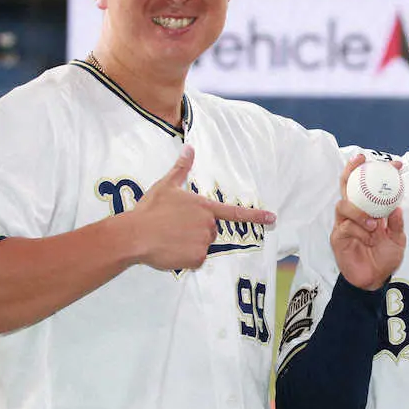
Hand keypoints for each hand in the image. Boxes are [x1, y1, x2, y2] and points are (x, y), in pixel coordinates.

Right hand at [126, 145, 275, 270]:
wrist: (136, 235)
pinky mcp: (196, 259)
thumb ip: (181, 168)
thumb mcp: (166, 185)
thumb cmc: (151, 209)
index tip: (272, 218)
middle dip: (196, 230)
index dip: (255, 215)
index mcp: (204, 207)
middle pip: (210, 231)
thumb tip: (189, 148)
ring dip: (189, 244)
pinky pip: (195, 260)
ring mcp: (204, 243)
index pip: (234, 212)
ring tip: (169, 238)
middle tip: (174, 227)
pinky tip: (170, 250)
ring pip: (202, 246)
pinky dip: (184, 258)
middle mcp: (208, 225)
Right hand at [331, 155, 405, 290]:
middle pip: (346, 187)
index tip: (395, 165)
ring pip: (343, 205)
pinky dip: (359, 231)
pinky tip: (368, 238)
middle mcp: (355, 214)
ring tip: (374, 223)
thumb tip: (396, 208)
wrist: (375, 280)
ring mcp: (344, 224)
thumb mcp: (397, 239)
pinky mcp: (338, 237)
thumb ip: (396, 224)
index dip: (379, 174)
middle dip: (351, 171)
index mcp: (369, 210)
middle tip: (361, 161)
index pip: (370, 187)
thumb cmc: (384, 258)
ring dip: (359, 212)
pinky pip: (345, 227)